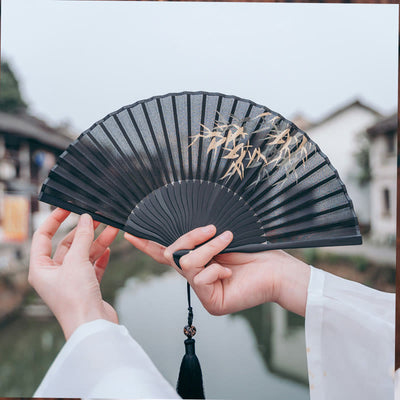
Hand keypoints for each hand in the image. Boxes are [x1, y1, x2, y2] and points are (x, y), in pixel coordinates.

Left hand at [29, 209, 118, 338]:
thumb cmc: (76, 300)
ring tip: (112, 229)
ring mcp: (71, 281)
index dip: (54, 221)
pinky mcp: (87, 287)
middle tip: (97, 218)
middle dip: (83, 231)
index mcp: (41, 269)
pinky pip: (93, 266)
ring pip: (84, 254)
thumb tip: (86, 219)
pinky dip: (100, 257)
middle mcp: (54, 274)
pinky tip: (108, 249)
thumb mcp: (77, 262)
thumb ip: (82, 238)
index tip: (68, 208)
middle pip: (68, 245)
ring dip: (97, 242)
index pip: (43, 237)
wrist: (93, 325)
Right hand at [124, 226, 309, 316]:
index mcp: (198, 260)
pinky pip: (200, 279)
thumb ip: (199, 238)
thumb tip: (183, 234)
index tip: (130, 232)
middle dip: (190, 238)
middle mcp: (197, 276)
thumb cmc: (254, 251)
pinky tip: (230, 272)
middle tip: (213, 229)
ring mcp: (203, 291)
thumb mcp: (221, 239)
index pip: (166, 253)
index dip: (147, 243)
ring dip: (209, 248)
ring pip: (187, 264)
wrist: (278, 269)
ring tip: (228, 240)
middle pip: (172, 254)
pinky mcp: (212, 303)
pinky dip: (216, 268)